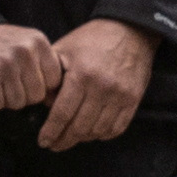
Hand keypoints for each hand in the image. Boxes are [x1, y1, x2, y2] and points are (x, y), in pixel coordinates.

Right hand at [0, 23, 60, 113]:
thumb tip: (54, 98)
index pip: (54, 81)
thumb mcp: (26, 44)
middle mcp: (25, 51)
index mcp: (39, 42)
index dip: (40, 87)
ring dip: (4, 99)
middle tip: (7, 82)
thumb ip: (42, 64)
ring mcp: (7, 62)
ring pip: (17, 103)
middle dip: (22, 96)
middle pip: (36, 96)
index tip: (25, 81)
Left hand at [34, 17, 154, 154]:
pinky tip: (93, 133)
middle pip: (79, 127)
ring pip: (97, 131)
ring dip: (83, 139)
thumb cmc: (92, 39)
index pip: (62, 113)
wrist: (130, 31)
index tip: (44, 141)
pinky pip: (117, 128)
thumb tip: (44, 104)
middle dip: (64, 140)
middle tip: (55, 145)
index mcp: (82, 75)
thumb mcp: (65, 49)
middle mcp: (102, 88)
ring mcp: (120, 96)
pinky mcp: (133, 100)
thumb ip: (50, 77)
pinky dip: (103, 135)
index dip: (51, 131)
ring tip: (72, 137)